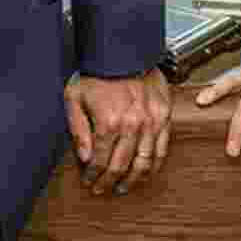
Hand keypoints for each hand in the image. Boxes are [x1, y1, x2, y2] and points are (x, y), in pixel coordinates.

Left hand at [64, 68, 172, 194]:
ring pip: (143, 163)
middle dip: (109, 182)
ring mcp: (151, 122)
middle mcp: (132, 125)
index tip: (89, 182)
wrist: (124, 51)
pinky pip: (162, 149)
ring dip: (133, 180)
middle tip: (103, 190)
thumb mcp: (75, 97)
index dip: (93, 176)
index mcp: (108, 121)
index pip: (100, 161)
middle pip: (120, 166)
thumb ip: (78, 130)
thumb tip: (85, 159)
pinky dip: (154, 165)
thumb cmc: (97, 72)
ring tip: (123, 187)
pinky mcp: (165, 117)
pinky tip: (145, 172)